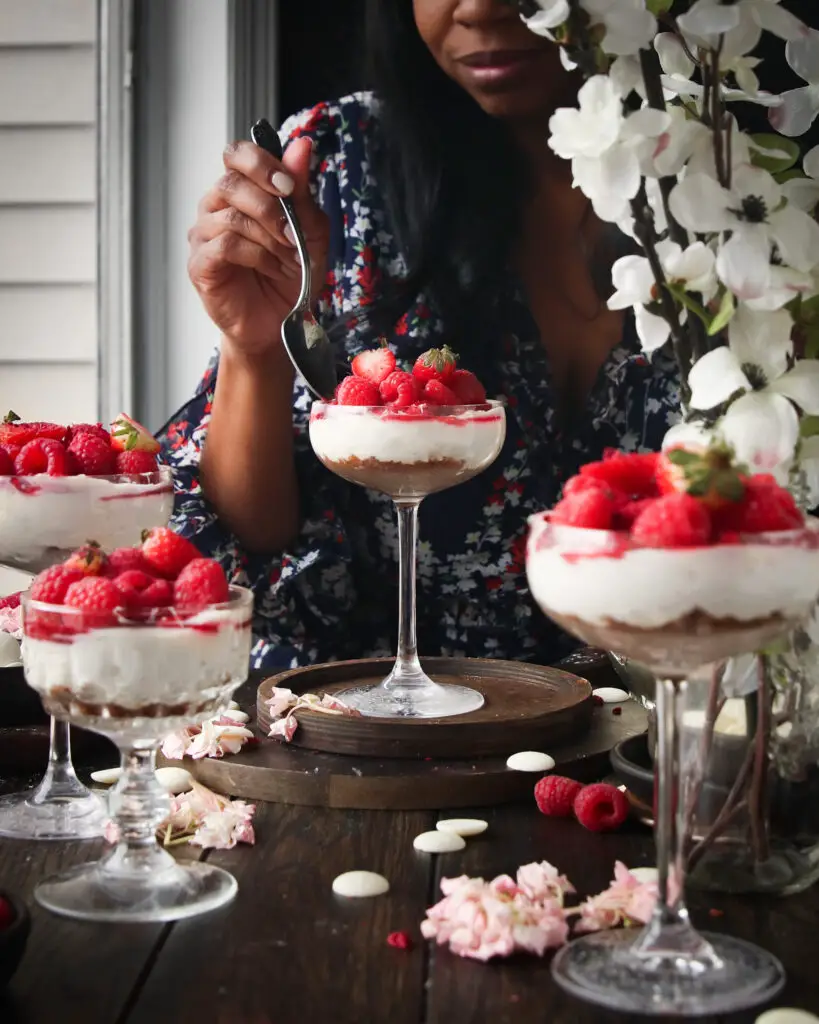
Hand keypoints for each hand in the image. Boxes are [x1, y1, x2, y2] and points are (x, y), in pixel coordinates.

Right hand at [188, 136, 329, 357]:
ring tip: (288, 259)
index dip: (260, 162)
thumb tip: (302, 145)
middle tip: (293, 234)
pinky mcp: (200, 264)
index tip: (288, 186)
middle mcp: (216, 208)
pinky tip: (272, 269)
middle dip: (270, 207)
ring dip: (269, 237)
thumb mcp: (310, 232)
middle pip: (231, 182)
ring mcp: (204, 236)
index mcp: (241, 193)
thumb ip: (302, 192)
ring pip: (230, 215)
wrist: (282, 324)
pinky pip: (225, 245)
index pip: (237, 154)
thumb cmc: (291, 277)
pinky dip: (256, 255)